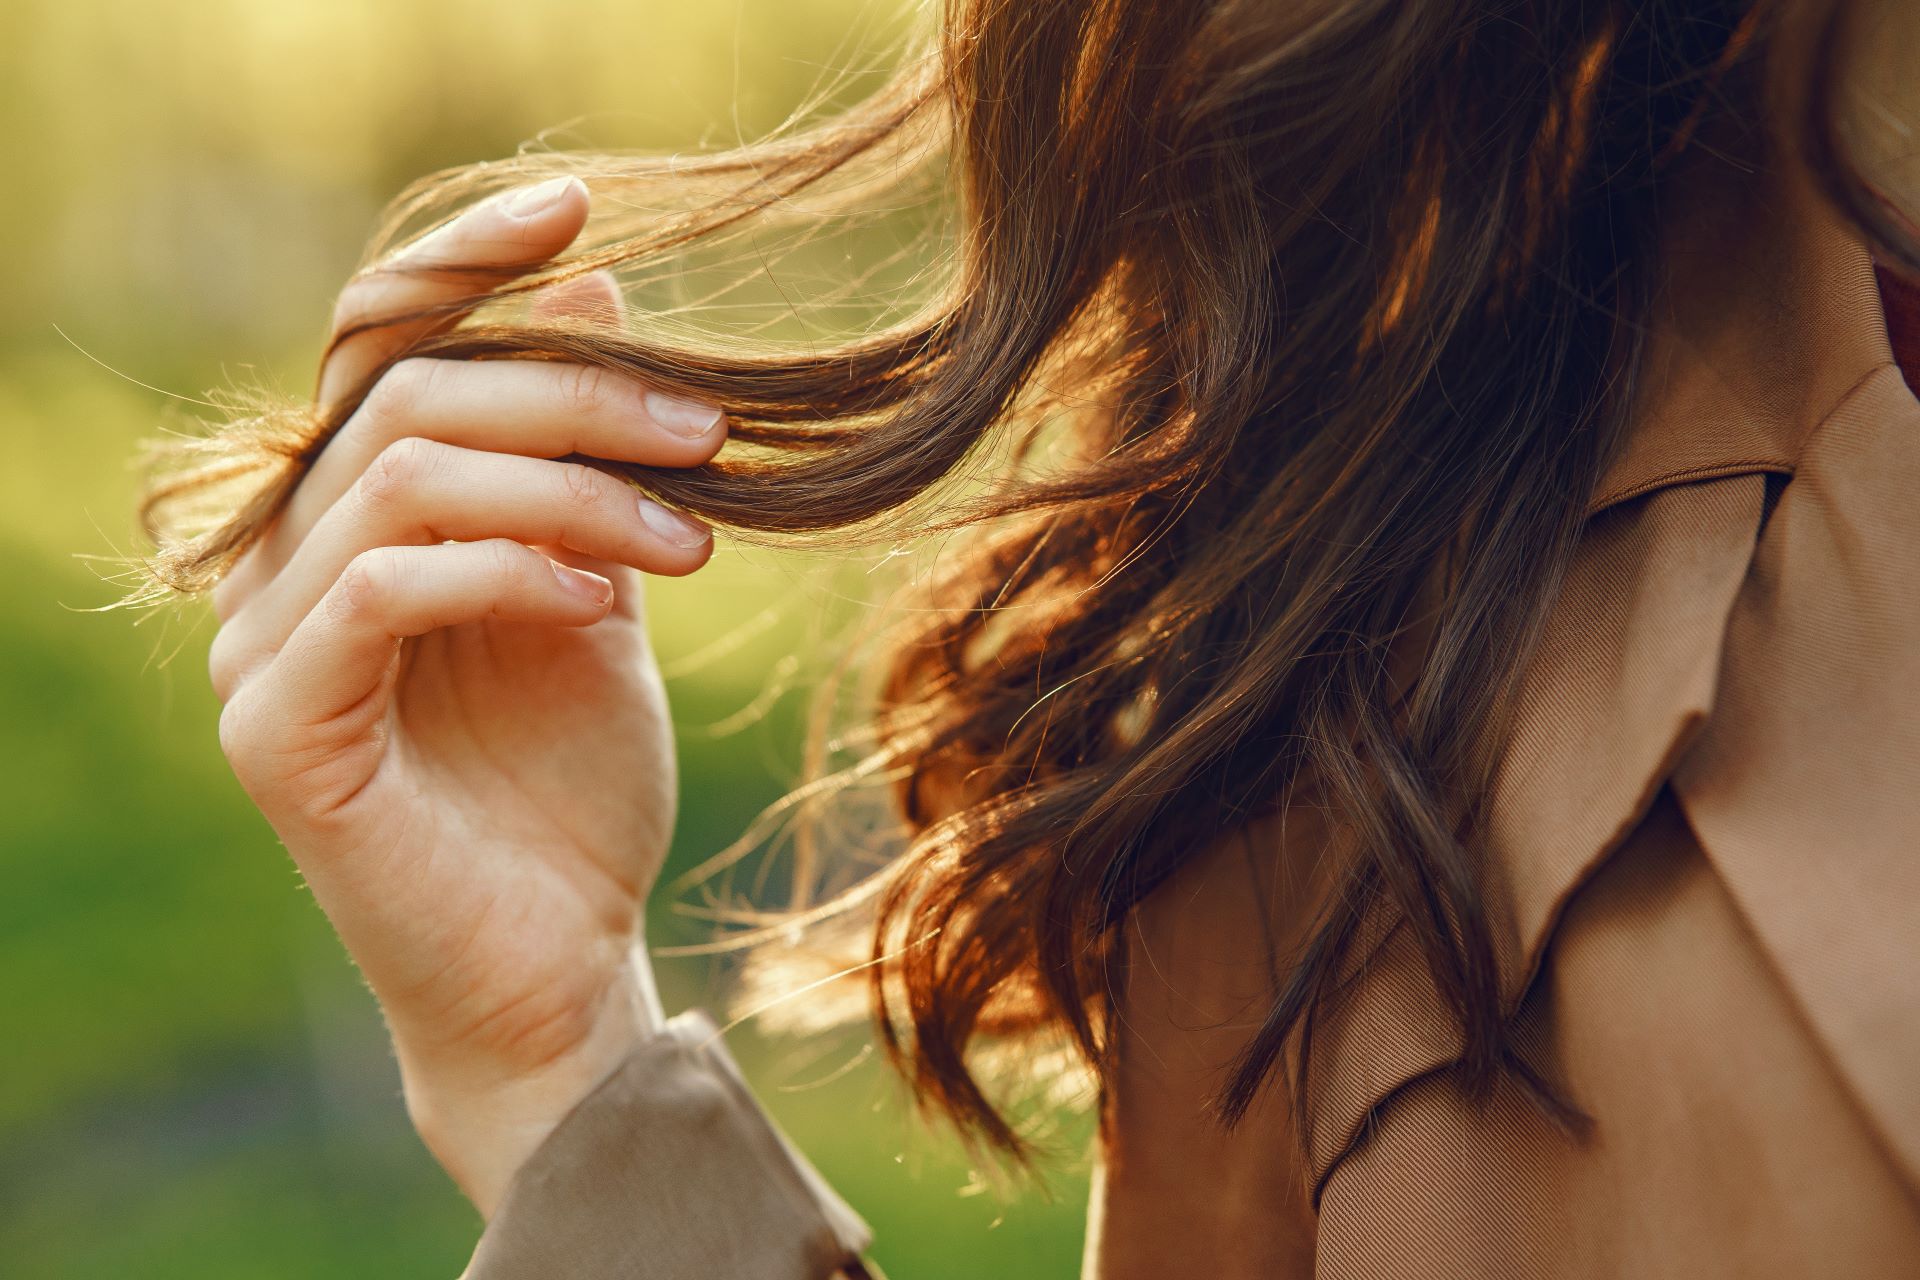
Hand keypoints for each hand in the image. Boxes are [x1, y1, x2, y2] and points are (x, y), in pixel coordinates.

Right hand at [207, 177, 724, 1213]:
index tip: (581, 209)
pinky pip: (382, 591)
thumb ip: (579, 458)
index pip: (373, 346)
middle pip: (402, 400)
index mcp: (350, 518)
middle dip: (575, 398)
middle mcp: (279, 565)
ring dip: (569, 490)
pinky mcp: (277, 731)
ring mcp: (261, 646)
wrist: (558, 961)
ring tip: (689, 543)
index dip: (465, 264)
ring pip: (402, 481)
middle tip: (711, 432)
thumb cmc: (574, 786)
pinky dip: (507, 572)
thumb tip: (595, 284)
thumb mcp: (599, 586)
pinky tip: (602, 608)